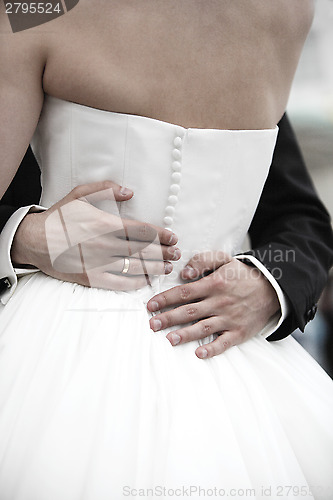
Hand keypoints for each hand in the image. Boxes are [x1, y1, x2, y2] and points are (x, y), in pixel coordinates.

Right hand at [11, 181, 180, 289]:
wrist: (34, 241)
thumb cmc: (59, 217)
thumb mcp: (79, 195)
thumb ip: (105, 189)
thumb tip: (129, 192)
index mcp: (104, 224)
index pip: (142, 230)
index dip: (161, 235)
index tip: (173, 237)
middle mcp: (104, 245)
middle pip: (143, 250)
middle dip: (164, 252)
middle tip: (176, 254)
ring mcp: (98, 264)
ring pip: (135, 268)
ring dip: (155, 268)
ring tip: (167, 267)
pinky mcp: (92, 278)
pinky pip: (120, 284)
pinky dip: (136, 283)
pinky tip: (147, 280)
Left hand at [147, 251, 279, 357]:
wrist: (272, 288)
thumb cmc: (242, 275)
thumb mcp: (224, 259)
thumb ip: (203, 260)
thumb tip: (186, 273)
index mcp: (214, 284)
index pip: (184, 292)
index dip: (166, 299)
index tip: (150, 305)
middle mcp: (220, 302)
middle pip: (189, 311)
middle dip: (169, 318)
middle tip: (152, 324)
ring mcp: (230, 318)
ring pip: (204, 328)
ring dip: (186, 334)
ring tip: (169, 339)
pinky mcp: (239, 332)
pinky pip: (224, 343)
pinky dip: (212, 349)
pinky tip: (199, 353)